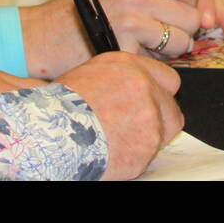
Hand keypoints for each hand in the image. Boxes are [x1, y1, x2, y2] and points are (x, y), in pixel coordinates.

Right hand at [21, 0, 223, 75]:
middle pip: (194, 12)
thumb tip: (207, 16)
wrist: (42, 37)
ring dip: (171, 51)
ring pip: (183, 38)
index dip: (214, 2)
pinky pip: (163, 59)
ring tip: (141, 46)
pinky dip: (153, 64)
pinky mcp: (124, 40)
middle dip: (190, 33)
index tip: (218, 23)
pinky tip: (129, 55)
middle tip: (174, 40)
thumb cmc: (85, 19)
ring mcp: (130, 12)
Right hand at [57, 52, 182, 179]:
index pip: (168, 79)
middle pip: (172, 107)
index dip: (160, 94)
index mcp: (129, 66)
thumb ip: (121, 78)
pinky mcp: (148, 145)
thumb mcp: (92, 74)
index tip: (154, 103)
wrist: (52, 132)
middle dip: (160, 119)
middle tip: (138, 128)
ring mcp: (150, 116)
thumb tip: (134, 87)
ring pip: (164, 132)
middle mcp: (144, 86)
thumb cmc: (62, 106)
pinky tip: (115, 152)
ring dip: (147, 138)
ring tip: (120, 140)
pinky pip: (150, 153)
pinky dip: (137, 156)